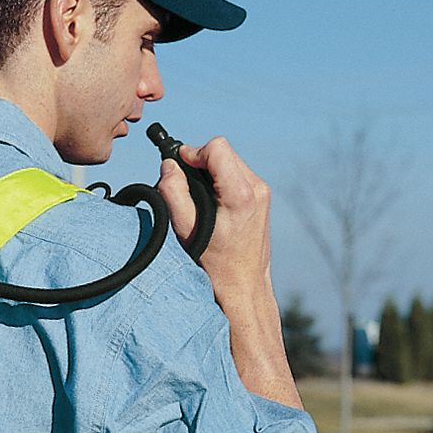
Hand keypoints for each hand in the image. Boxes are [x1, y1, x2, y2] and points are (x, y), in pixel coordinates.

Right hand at [156, 136, 273, 310]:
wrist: (243, 284)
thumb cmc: (214, 263)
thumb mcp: (185, 229)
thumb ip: (172, 192)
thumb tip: (169, 165)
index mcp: (241, 194)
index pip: (217, 148)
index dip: (193, 153)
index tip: (180, 167)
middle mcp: (257, 188)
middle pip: (223, 152)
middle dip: (200, 163)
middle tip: (184, 185)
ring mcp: (263, 192)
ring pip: (230, 162)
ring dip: (210, 172)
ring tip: (198, 197)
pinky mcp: (262, 197)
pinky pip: (237, 174)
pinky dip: (220, 180)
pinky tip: (212, 203)